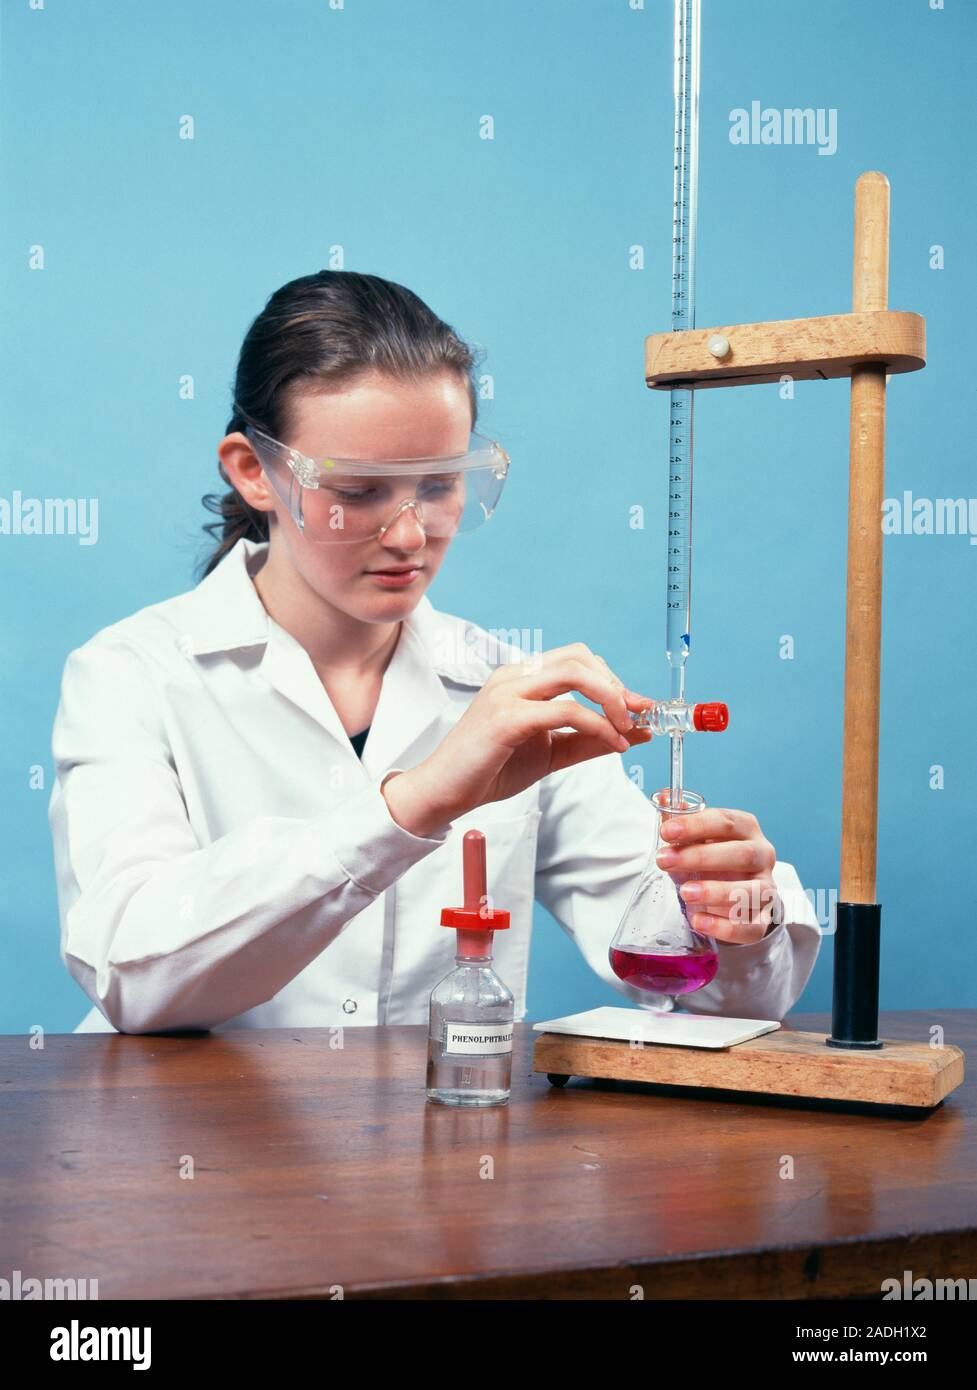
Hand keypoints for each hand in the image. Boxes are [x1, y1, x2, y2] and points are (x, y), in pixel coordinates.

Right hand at [382, 643, 653, 836]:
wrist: (444, 792)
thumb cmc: (490, 769)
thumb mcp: (551, 752)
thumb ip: (589, 740)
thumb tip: (637, 733)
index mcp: (521, 678)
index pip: (577, 659)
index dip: (613, 680)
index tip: (638, 708)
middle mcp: (514, 677)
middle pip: (580, 657)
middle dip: (617, 685)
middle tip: (638, 717)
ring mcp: (508, 693)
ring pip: (575, 673)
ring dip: (611, 699)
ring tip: (627, 729)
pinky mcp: (506, 718)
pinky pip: (566, 711)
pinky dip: (597, 726)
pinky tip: (612, 744)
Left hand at [654, 800, 781, 943]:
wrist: (736, 896)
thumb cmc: (714, 860)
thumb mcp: (698, 839)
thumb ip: (681, 822)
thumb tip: (663, 800)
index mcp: (747, 830)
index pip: (726, 822)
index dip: (696, 825)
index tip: (667, 832)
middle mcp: (762, 856)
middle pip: (741, 854)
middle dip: (701, 857)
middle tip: (665, 860)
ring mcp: (766, 889)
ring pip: (752, 891)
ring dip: (717, 891)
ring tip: (686, 892)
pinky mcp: (762, 921)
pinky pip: (750, 927)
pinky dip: (724, 926)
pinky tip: (699, 920)